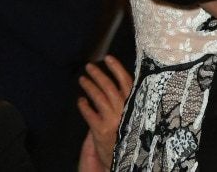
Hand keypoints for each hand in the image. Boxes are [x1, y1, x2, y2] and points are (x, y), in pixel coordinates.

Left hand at [77, 55, 132, 169]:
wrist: (126, 158)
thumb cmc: (132, 133)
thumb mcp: (136, 114)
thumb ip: (128, 100)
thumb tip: (118, 83)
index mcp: (134, 103)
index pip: (125, 80)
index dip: (116, 68)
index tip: (107, 58)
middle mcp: (123, 109)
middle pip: (108, 86)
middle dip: (98, 74)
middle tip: (89, 66)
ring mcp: (111, 119)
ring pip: (98, 97)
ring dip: (89, 86)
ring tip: (82, 79)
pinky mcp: (99, 130)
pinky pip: (89, 114)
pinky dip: (84, 106)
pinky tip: (80, 100)